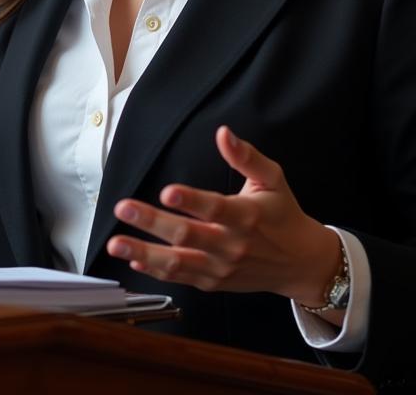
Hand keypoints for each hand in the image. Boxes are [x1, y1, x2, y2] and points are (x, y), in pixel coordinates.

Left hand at [106, 126, 340, 306]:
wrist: (300, 263)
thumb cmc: (283, 214)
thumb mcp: (273, 178)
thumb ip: (246, 156)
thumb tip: (223, 133)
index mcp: (247, 216)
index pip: (215, 208)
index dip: (191, 201)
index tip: (167, 191)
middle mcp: (232, 245)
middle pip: (187, 235)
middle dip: (151, 221)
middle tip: (123, 207)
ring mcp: (220, 268)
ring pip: (178, 263)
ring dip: (143, 252)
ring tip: (115, 242)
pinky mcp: (213, 283)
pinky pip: (181, 278)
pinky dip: (155, 271)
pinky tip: (133, 259)